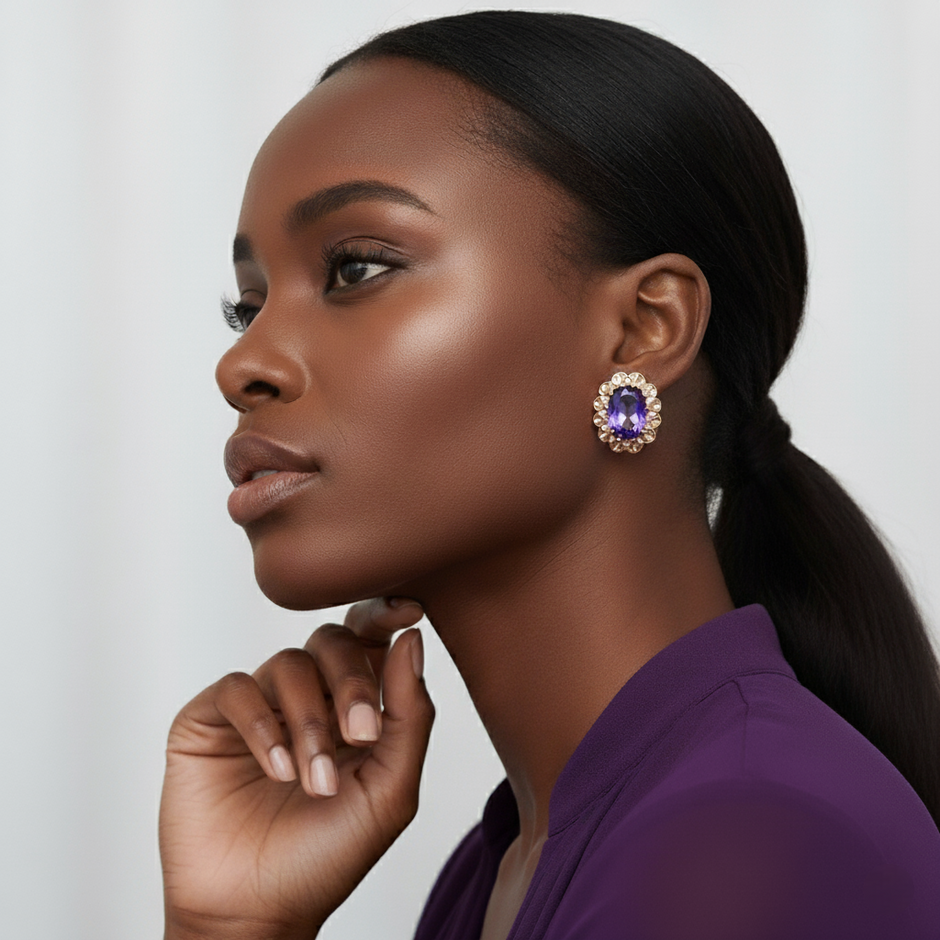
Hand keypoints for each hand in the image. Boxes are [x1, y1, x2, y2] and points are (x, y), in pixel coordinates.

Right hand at [160, 598, 432, 939]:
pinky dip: (263, 725)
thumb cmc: (328, 854)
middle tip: (362, 738)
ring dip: (310, 721)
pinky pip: (238, 688)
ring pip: (289, 663)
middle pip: (333, 641)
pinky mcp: (209, 720)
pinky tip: (278, 770)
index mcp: (352, 705)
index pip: (368, 639)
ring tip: (314, 781)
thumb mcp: (390, 790)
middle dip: (353, 683)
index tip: (410, 610)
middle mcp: (306, 696)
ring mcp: (258, 705)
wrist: (257, 911)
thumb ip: (410, 714)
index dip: (386, 614)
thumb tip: (412, 638)